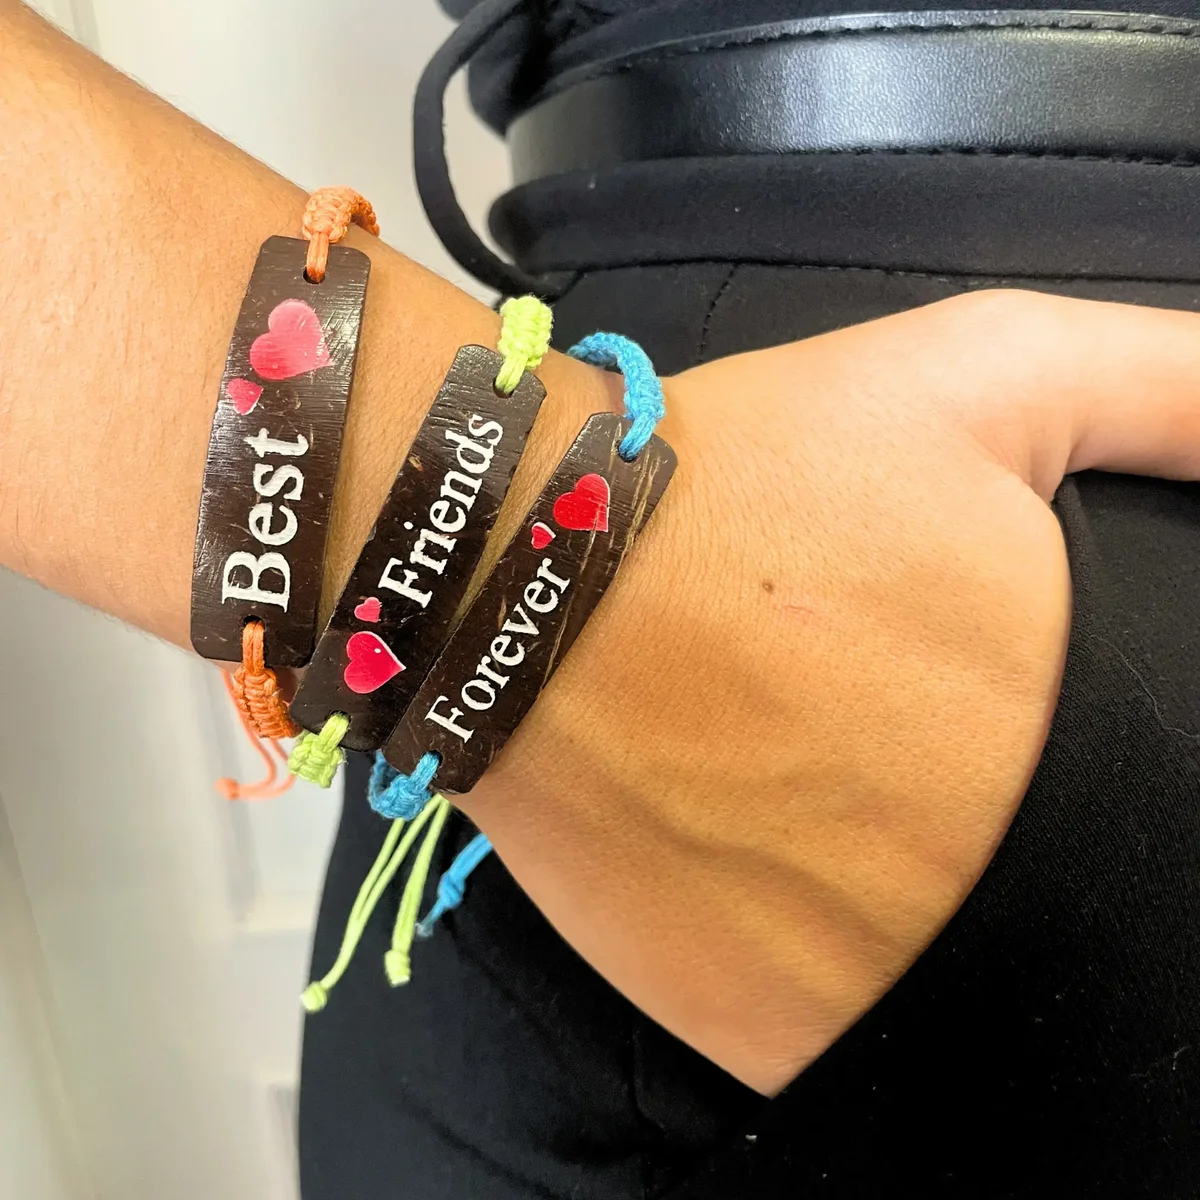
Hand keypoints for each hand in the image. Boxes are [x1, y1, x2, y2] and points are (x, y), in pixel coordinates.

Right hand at [462, 290, 1199, 1093]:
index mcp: (1064, 748)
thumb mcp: (980, 374)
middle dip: (977, 814)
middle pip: (1042, 892)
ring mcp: (864, 982)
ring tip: (809, 790)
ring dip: (899, 899)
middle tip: (875, 734)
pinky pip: (842, 1031)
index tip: (992, 714)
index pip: (1148, 815)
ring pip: (941, 974)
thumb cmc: (746, 474)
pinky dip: (828, 966)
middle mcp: (981, 890)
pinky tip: (769, 863)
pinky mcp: (758, 1034)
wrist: (523, 570)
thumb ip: (1167, 389)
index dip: (1076, 761)